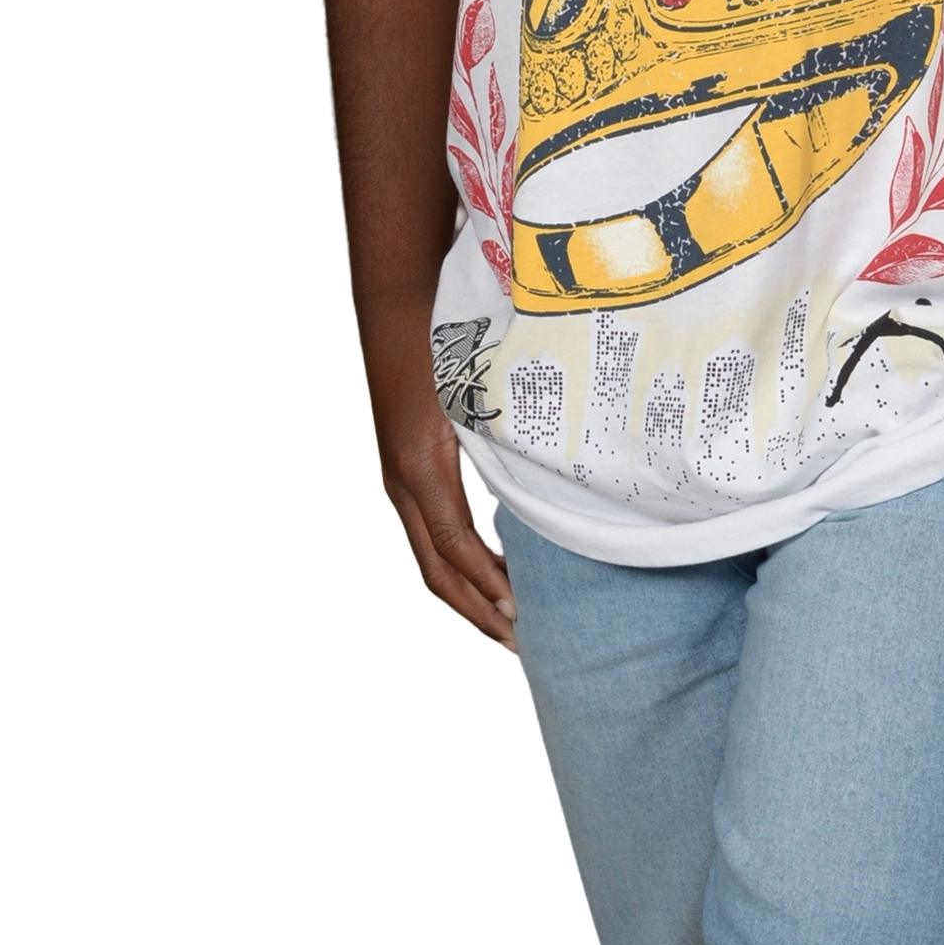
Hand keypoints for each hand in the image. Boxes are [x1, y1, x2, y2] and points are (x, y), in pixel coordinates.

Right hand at [368, 350, 518, 656]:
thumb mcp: (477, 391)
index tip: (520, 613)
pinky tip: (481, 570)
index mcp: (422, 465)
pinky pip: (425, 530)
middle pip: (434, 566)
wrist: (398, 303)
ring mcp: (396, 475)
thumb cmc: (444, 339)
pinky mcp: (401, 467)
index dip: (488, 586)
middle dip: (474, 608)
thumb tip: (547, 488)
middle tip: (514, 640)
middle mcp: (401, 478)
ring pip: (425, 554)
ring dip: (461, 592)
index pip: (456, 547)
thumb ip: (503, 441)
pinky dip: (451, 562)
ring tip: (498, 620)